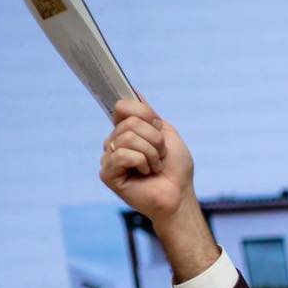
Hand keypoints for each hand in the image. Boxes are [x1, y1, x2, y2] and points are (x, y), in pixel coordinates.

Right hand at [98, 99, 218, 279]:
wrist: (180, 195)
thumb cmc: (176, 170)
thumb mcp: (167, 135)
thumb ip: (149, 114)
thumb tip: (134, 92)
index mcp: (126, 131)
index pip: (123, 106)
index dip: (145, 114)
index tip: (158, 128)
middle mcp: (114, 142)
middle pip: (129, 122)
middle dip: (155, 139)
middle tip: (160, 156)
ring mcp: (109, 158)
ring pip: (128, 138)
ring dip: (151, 153)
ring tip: (154, 167)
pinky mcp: (107, 174)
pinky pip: (123, 154)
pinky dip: (142, 162)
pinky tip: (145, 174)